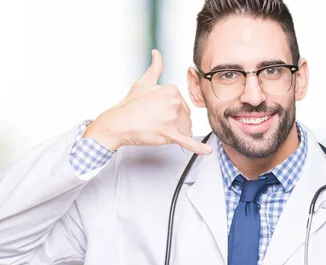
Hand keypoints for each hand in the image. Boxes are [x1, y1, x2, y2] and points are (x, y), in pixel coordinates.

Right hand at [84, 49, 211, 154]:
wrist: (118, 123)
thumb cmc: (129, 105)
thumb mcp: (143, 82)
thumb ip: (154, 68)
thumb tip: (157, 53)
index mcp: (172, 90)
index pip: (183, 105)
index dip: (172, 112)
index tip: (158, 113)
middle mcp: (175, 103)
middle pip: (186, 118)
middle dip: (175, 123)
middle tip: (156, 122)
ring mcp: (172, 119)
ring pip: (186, 130)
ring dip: (177, 133)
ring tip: (159, 131)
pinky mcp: (169, 134)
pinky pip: (187, 142)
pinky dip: (198, 148)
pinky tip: (208, 151)